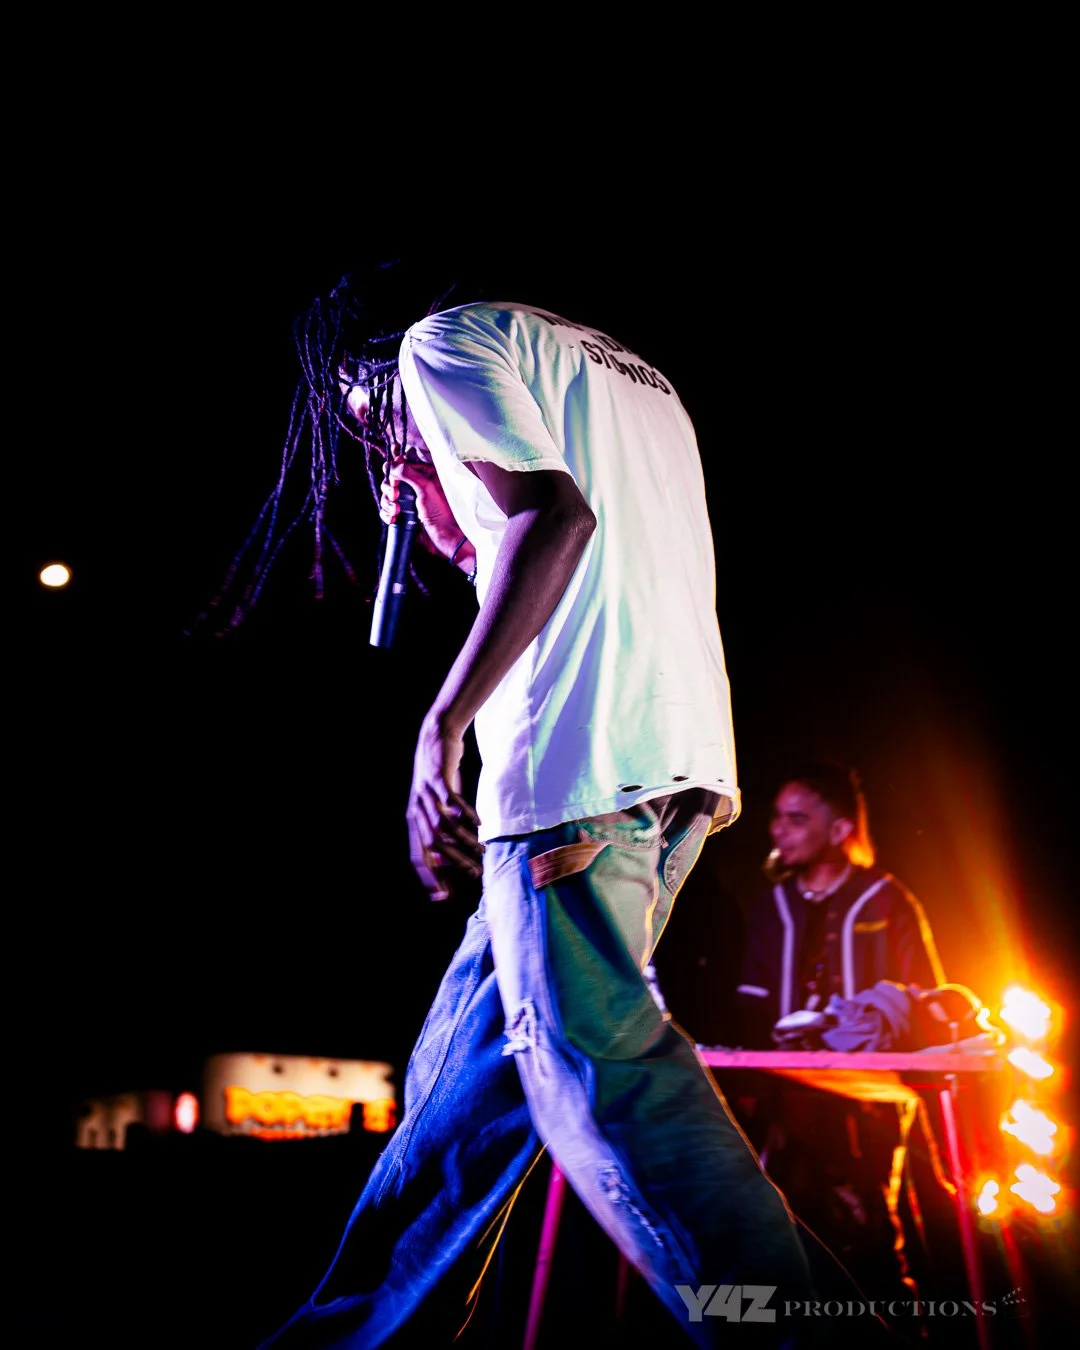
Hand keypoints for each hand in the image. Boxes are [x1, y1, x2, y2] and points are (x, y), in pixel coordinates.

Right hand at [380, 454, 463, 559]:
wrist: (446, 538)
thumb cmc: (443, 513)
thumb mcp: (426, 488)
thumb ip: (408, 473)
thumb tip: (393, 463)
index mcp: (424, 475)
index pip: (402, 465)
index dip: (394, 471)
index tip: (395, 479)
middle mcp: (416, 486)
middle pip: (391, 480)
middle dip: (389, 488)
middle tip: (395, 496)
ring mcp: (409, 501)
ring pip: (388, 495)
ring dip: (388, 503)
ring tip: (396, 511)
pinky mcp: (404, 515)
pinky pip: (387, 510)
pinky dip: (387, 514)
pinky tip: (393, 519)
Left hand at [407, 712, 483, 901]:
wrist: (436, 736)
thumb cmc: (439, 775)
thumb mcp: (436, 804)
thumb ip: (440, 828)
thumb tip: (449, 856)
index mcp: (414, 819)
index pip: (418, 855)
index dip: (428, 877)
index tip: (442, 897)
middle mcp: (417, 809)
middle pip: (432, 845)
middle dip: (452, 863)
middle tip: (472, 873)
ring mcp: (426, 794)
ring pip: (443, 825)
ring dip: (464, 841)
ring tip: (481, 850)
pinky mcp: (439, 778)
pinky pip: (452, 801)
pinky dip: (466, 814)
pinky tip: (480, 823)